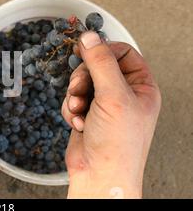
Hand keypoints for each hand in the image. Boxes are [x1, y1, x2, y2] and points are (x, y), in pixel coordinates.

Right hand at [62, 32, 161, 198]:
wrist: (99, 174)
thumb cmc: (118, 143)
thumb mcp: (113, 96)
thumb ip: (100, 63)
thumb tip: (90, 36)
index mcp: (141, 86)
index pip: (123, 53)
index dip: (103, 50)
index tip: (85, 50)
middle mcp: (123, 94)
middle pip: (96, 66)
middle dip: (83, 78)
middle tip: (80, 89)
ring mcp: (104, 105)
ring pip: (81, 83)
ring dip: (74, 96)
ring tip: (78, 110)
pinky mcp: (87, 115)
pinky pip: (71, 99)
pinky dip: (70, 109)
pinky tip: (77, 122)